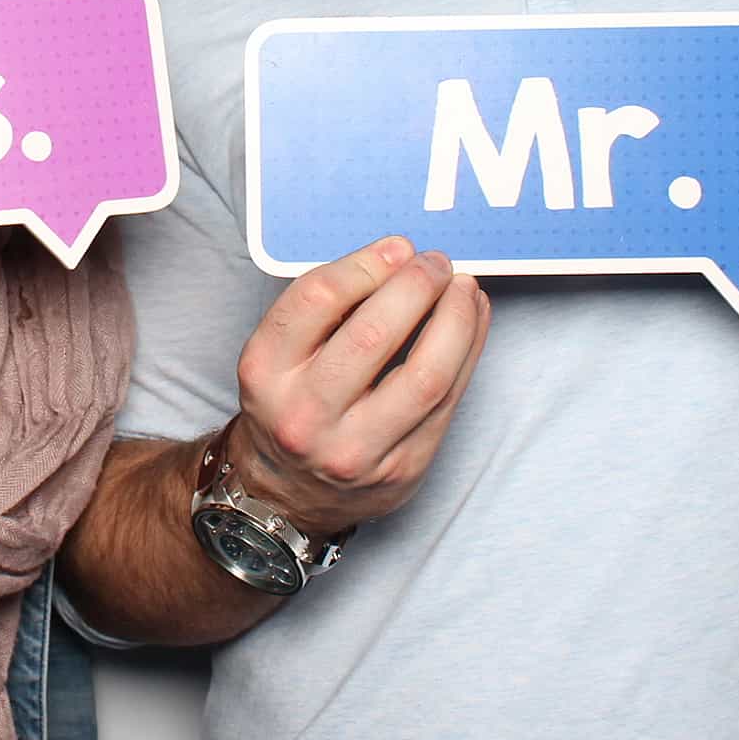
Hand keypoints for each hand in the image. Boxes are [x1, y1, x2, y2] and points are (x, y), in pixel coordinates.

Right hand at [227, 237, 488, 537]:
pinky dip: (469, 353)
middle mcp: (304, 414)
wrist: (285, 491)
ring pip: (425, 376)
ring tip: (465, 289)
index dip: (366, 264)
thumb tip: (401, 257)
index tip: (398, 248)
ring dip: (457, 320)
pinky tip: (473, 321)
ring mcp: (355, 450)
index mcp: (265, 371)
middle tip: (437, 263)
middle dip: (417, 286)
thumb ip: (329, 306)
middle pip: (374, 335)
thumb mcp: (280, 352)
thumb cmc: (290, 401)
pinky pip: (448, 404)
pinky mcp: (401, 470)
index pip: (318, 299)